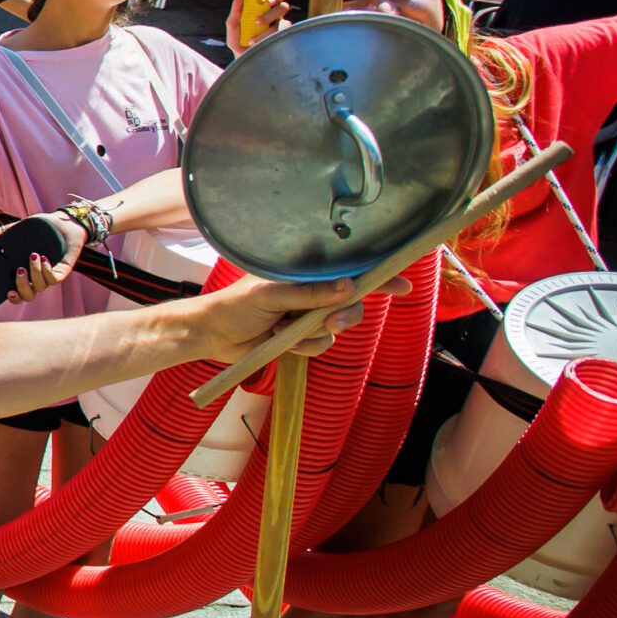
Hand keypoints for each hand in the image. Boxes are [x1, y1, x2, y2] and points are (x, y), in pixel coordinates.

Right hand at [7, 214, 83, 303]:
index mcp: (22, 273)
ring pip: (40, 287)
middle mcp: (35, 278)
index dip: (12, 298)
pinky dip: (47, 271)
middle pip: (27, 296)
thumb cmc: (38, 228)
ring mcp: (48, 276)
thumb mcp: (14, 230)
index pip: (16, 293)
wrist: (62, 222)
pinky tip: (43, 258)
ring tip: (33, 256)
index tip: (7, 292)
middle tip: (19, 270)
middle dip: (22, 287)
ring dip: (35, 274)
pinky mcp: (61, 271)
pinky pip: (53, 279)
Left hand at [189, 272, 372, 363]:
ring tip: (284, 329)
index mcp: (304, 273)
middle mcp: (311, 292)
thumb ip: (309, 293)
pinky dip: (303, 346)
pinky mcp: (301, 337)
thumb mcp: (270, 295)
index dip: (377, 277)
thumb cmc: (236, 304)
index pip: (347, 271)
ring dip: (313, 333)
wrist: (213, 334)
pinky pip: (321, 345)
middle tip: (332, 321)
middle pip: (350, 304)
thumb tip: (348, 288)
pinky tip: (280, 339)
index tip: (403, 285)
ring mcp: (307, 315)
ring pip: (336, 327)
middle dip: (344, 315)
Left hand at [225, 0, 290, 44]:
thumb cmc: (239, 42)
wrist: (243, 61)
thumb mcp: (233, 27)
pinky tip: (257, 45)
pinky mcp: (282, 39)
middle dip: (275, 10)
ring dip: (267, 30)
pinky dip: (267, 39)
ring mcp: (280, 29)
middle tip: (263, 14)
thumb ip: (235, 11)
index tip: (269, 0)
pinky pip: (281, 35)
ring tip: (252, 40)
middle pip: (284, 6)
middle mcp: (275, 18)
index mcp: (265, 10)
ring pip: (282, 22)